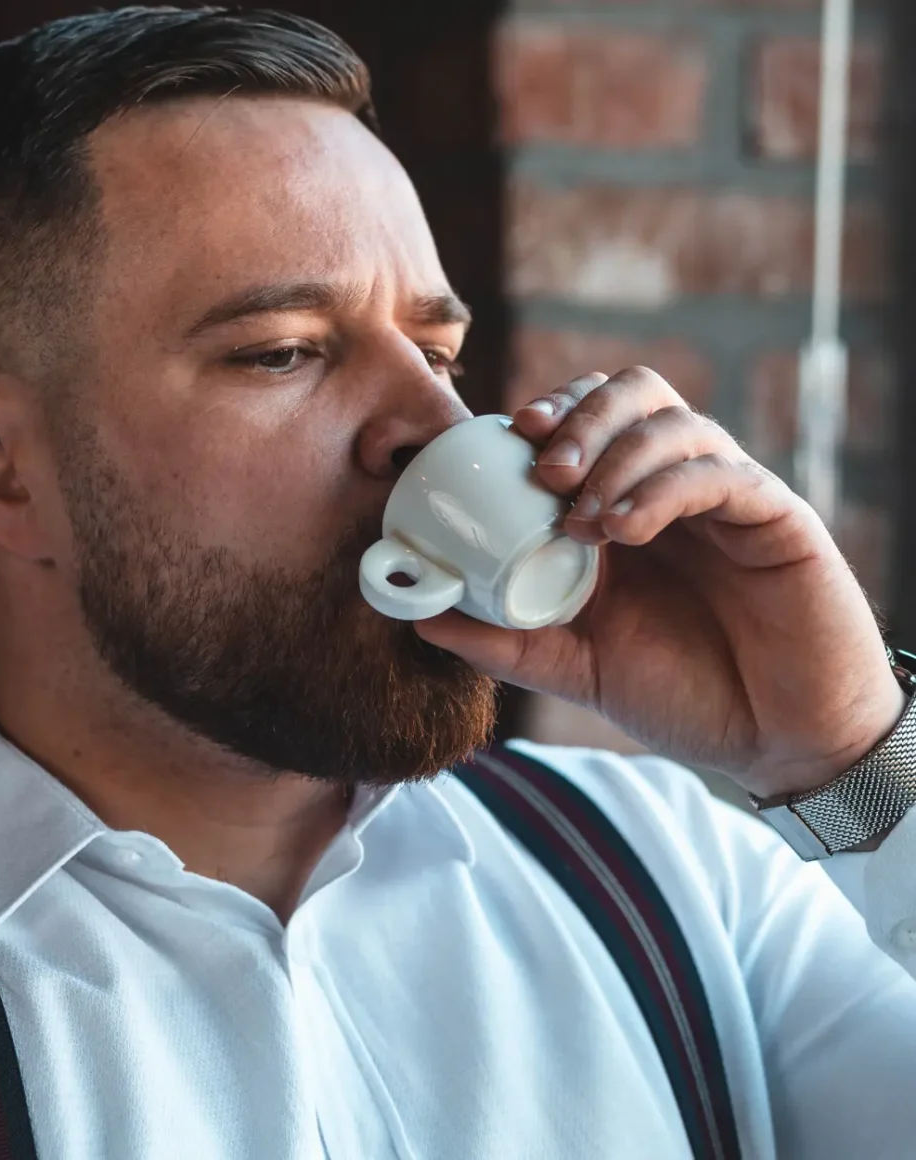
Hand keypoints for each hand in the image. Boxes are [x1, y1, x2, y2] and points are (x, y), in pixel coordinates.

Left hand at [414, 367, 904, 797]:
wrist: (778, 741)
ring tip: (582, 517)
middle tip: (543, 466)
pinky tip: (626, 527)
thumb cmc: (682, 696)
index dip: (548, 412)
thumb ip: (504, 640)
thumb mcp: (575, 668)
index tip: (506, 434)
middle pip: (633, 394)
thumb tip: (421, 616)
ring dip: (616, 454)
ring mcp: (725, 498)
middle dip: (580, 415)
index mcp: (626, 509)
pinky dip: (663, 486)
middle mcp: (673, 489)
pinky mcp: (774, 515)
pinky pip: (719, 472)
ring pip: (674, 422)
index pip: (587, 422)